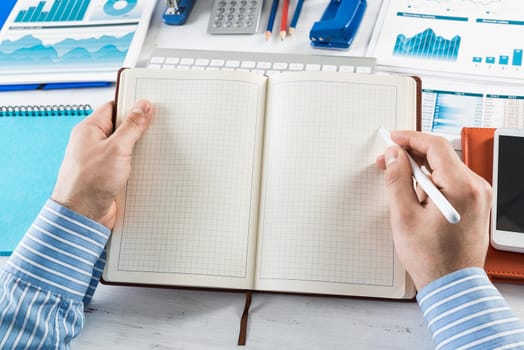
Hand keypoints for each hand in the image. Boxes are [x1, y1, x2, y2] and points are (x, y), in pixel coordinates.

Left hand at [51, 100, 152, 228]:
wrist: (82, 216)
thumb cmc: (88, 182)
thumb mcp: (116, 148)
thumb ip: (132, 126)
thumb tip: (143, 106)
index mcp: (90, 129)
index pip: (114, 108)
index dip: (133, 106)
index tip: (151, 107)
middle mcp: (94, 143)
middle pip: (122, 128)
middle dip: (139, 129)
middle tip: (156, 128)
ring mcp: (102, 160)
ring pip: (127, 147)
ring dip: (140, 150)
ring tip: (154, 149)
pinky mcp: (109, 175)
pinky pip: (127, 164)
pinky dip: (138, 165)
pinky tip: (148, 167)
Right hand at [376, 131, 491, 289]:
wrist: (452, 284)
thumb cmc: (431, 257)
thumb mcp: (404, 216)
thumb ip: (397, 180)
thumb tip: (394, 156)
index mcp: (460, 187)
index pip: (435, 146)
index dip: (410, 138)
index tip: (392, 139)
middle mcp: (476, 187)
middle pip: (441, 155)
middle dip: (411, 155)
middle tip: (387, 161)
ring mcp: (478, 196)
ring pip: (445, 168)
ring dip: (420, 168)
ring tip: (397, 180)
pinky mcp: (475, 204)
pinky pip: (451, 181)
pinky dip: (431, 180)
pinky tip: (414, 191)